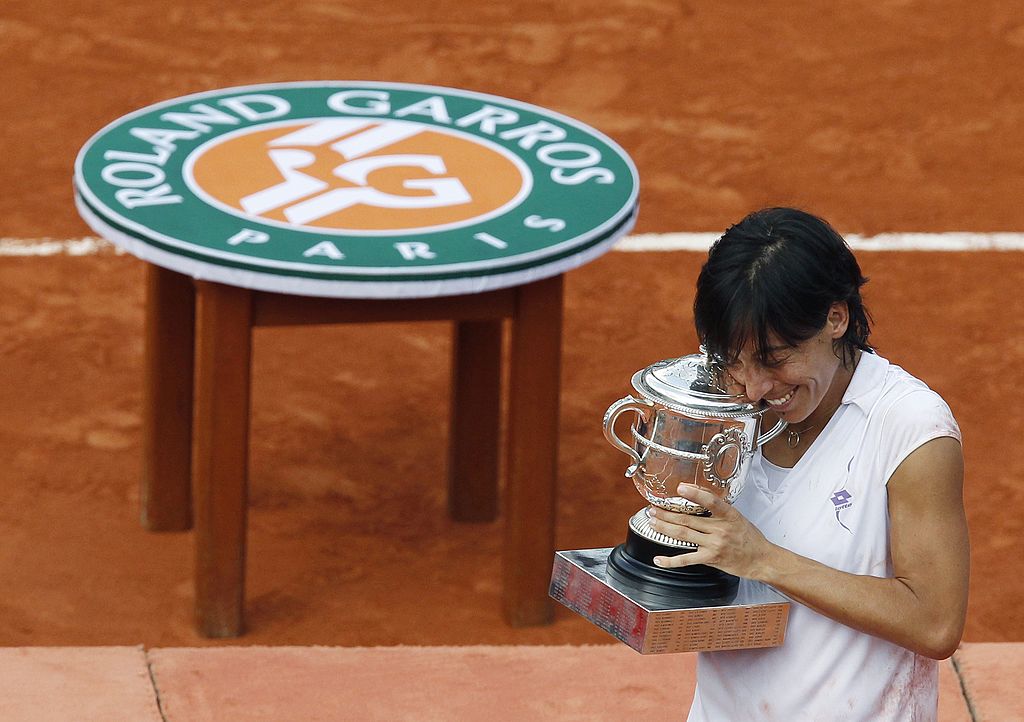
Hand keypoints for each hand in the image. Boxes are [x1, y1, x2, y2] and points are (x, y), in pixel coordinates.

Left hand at [647, 484, 774, 578]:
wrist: (761, 559)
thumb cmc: (748, 537)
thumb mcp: (736, 515)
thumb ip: (717, 504)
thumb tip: (697, 491)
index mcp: (728, 515)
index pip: (711, 501)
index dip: (694, 494)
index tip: (680, 488)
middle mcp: (720, 529)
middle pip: (688, 519)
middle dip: (666, 514)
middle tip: (653, 509)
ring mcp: (715, 544)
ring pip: (683, 535)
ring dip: (664, 528)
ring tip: (652, 522)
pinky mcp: (711, 559)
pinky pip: (687, 559)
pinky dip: (671, 560)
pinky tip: (659, 559)